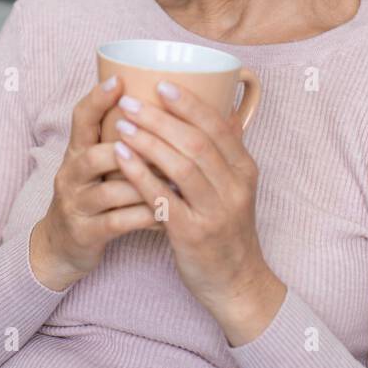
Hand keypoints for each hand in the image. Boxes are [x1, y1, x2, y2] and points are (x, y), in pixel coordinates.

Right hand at [31, 76, 157, 290]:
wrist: (62, 247)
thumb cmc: (93, 196)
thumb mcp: (98, 166)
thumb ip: (123, 140)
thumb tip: (164, 107)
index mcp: (76, 151)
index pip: (81, 118)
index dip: (97, 98)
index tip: (120, 79)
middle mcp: (71, 174)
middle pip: (94, 154)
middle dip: (131, 148)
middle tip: (166, 143)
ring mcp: (76, 204)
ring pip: (111, 190)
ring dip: (145, 184)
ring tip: (178, 181)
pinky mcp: (85, 232)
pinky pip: (119, 222)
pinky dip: (146, 217)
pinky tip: (169, 215)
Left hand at [109, 81, 285, 344]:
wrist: (237, 282)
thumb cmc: (230, 230)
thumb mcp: (239, 188)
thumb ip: (229, 152)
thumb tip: (226, 112)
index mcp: (245, 170)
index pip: (218, 127)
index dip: (189, 103)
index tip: (162, 84)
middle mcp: (234, 188)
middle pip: (196, 142)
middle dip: (160, 118)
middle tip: (131, 102)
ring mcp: (214, 212)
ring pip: (180, 167)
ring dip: (148, 142)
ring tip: (122, 125)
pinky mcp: (192, 235)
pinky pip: (163, 199)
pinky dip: (141, 175)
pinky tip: (123, 158)